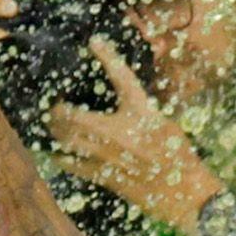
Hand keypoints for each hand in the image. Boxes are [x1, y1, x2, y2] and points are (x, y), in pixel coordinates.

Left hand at [47, 39, 223, 230]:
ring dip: (54, 129)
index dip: (108, 56)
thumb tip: (125, 97)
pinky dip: (60, 155)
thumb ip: (142, 109)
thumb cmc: (179, 156)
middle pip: (73, 114)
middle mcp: (118, 131)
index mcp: (140, 113)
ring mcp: (106, 154)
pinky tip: (55, 151)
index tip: (95, 41)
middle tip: (52, 103)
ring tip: (50, 123)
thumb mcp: (165, 123)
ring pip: (66, 138)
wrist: (185, 193)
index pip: (122, 77)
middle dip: (56, 108)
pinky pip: (71, 163)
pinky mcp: (102, 175)